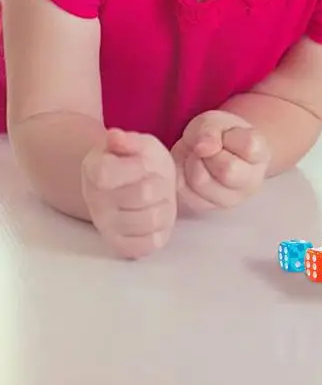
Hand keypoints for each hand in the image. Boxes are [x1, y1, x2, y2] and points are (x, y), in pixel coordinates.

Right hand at [81, 129, 177, 258]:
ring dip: (164, 205)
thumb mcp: (139, 143)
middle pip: (143, 194)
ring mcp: (107, 227)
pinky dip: (162, 228)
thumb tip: (114, 136)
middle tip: (154, 181)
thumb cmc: (138, 161)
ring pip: (152, 219)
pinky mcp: (122, 247)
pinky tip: (155, 216)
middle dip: (159, 184)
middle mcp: (95, 202)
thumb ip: (128, 140)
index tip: (143, 164)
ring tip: (157, 198)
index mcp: (93, 171)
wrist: (137, 185)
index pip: (108, 174)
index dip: (136, 167)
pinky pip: (152, 242)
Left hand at [171, 110, 268, 212]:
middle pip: (228, 170)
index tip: (226, 135)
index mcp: (260, 155)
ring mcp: (230, 199)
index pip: (250, 147)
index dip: (229, 137)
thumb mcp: (215, 121)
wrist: (211, 152)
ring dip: (192, 162)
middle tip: (207, 148)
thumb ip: (210, 129)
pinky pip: (184, 190)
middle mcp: (251, 182)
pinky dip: (181, 173)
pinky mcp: (204, 207)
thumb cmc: (219, 135)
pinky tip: (191, 168)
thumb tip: (204, 147)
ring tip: (198, 157)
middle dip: (209, 152)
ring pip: (201, 181)